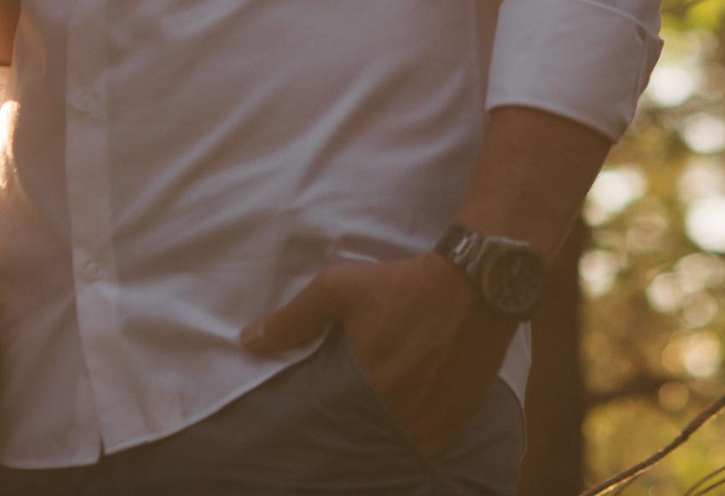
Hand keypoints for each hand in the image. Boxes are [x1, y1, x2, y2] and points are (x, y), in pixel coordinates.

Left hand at [240, 254, 512, 456]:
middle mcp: (402, 410)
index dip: (327, 425)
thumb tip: (249, 342)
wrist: (475, 283)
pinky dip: (418, 434)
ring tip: (380, 418)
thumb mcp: (340, 287)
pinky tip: (410, 418)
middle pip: (368, 435)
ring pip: (402, 442)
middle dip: (357, 427)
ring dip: (388, 434)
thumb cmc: (404, 284)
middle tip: (351, 416)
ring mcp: (436, 418)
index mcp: (368, 385)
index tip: (321, 419)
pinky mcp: (462, 415)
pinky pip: (432, 441)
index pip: (334, 425)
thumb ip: (294, 318)